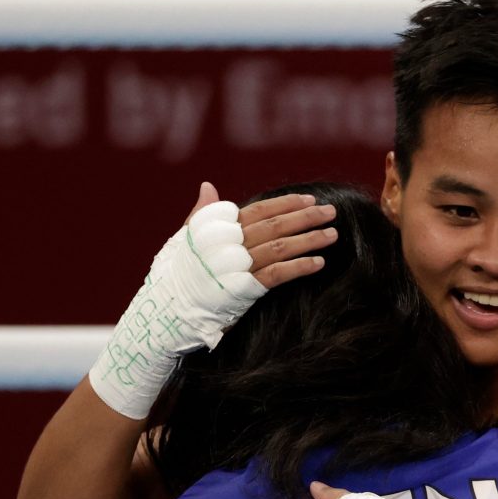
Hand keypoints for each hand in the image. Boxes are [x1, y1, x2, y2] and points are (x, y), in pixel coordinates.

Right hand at [88, 182, 339, 418]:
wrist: (165, 312)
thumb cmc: (174, 275)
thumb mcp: (185, 239)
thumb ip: (201, 213)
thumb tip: (208, 186)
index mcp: (216, 228)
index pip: (258, 210)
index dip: (286, 203)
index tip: (309, 200)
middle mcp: (226, 243)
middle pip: (274, 225)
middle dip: (305, 217)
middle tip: (331, 212)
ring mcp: (235, 266)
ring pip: (280, 246)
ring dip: (309, 239)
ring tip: (333, 234)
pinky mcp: (242, 289)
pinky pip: (278, 274)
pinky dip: (300, 266)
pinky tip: (319, 262)